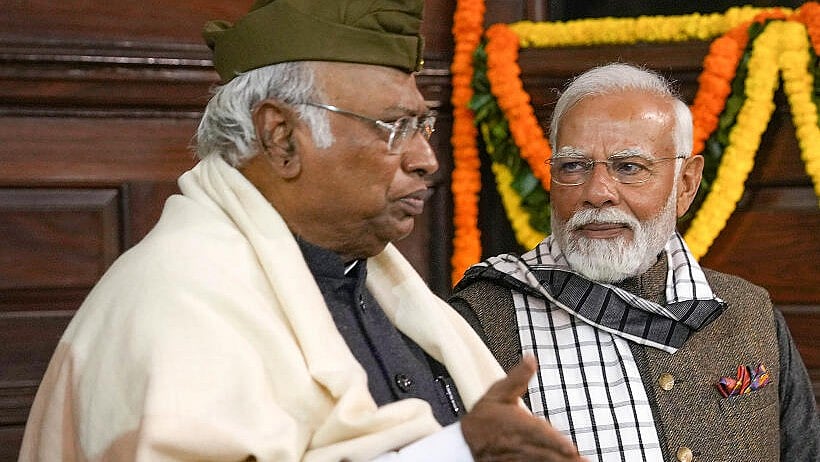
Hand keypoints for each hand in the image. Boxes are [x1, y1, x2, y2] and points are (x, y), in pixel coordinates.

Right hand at [461, 356, 586, 460]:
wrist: (465, 442)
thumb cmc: (484, 417)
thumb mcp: (498, 393)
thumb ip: (517, 378)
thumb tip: (531, 359)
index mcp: (516, 423)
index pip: (538, 433)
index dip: (554, 441)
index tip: (571, 448)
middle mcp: (519, 443)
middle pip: (544, 453)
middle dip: (564, 458)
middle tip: (583, 461)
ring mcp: (518, 458)